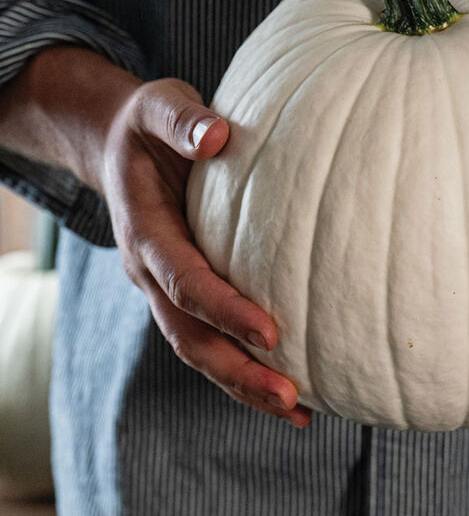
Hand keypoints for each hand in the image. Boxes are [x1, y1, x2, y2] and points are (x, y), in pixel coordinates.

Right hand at [102, 77, 311, 426]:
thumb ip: (183, 120)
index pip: (182, 280)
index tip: (270, 332)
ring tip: (298, 410)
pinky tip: (286, 384)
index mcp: (144, 230)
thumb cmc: (149, 122)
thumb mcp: (159, 105)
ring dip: (242, 383)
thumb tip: (218, 136)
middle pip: (188, 335)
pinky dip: (242, 365)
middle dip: (236, 370)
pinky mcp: (186, 287)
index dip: (223, 309)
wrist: (123, 142)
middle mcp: (150, 268)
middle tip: (289, 395)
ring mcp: (165, 284)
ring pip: (198, 347)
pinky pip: (209, 334)